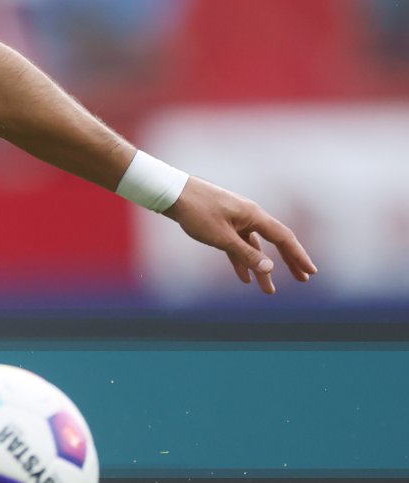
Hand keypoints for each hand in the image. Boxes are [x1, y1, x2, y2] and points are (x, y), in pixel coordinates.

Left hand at [165, 178, 315, 292]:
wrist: (171, 192)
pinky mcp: (221, 223)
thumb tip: (269, 268)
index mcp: (254, 215)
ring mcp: (235, 219)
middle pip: (274, 242)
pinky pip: (237, 244)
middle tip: (302, 280)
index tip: (310, 272)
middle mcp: (248, 216)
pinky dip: (241, 260)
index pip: (283, 238)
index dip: (298, 256)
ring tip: (268, 290)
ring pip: (254, 247)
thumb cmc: (196, 211)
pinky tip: (244, 277)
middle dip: (288, 262)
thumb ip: (245, 253)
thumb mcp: (221, 237)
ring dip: (261, 267)